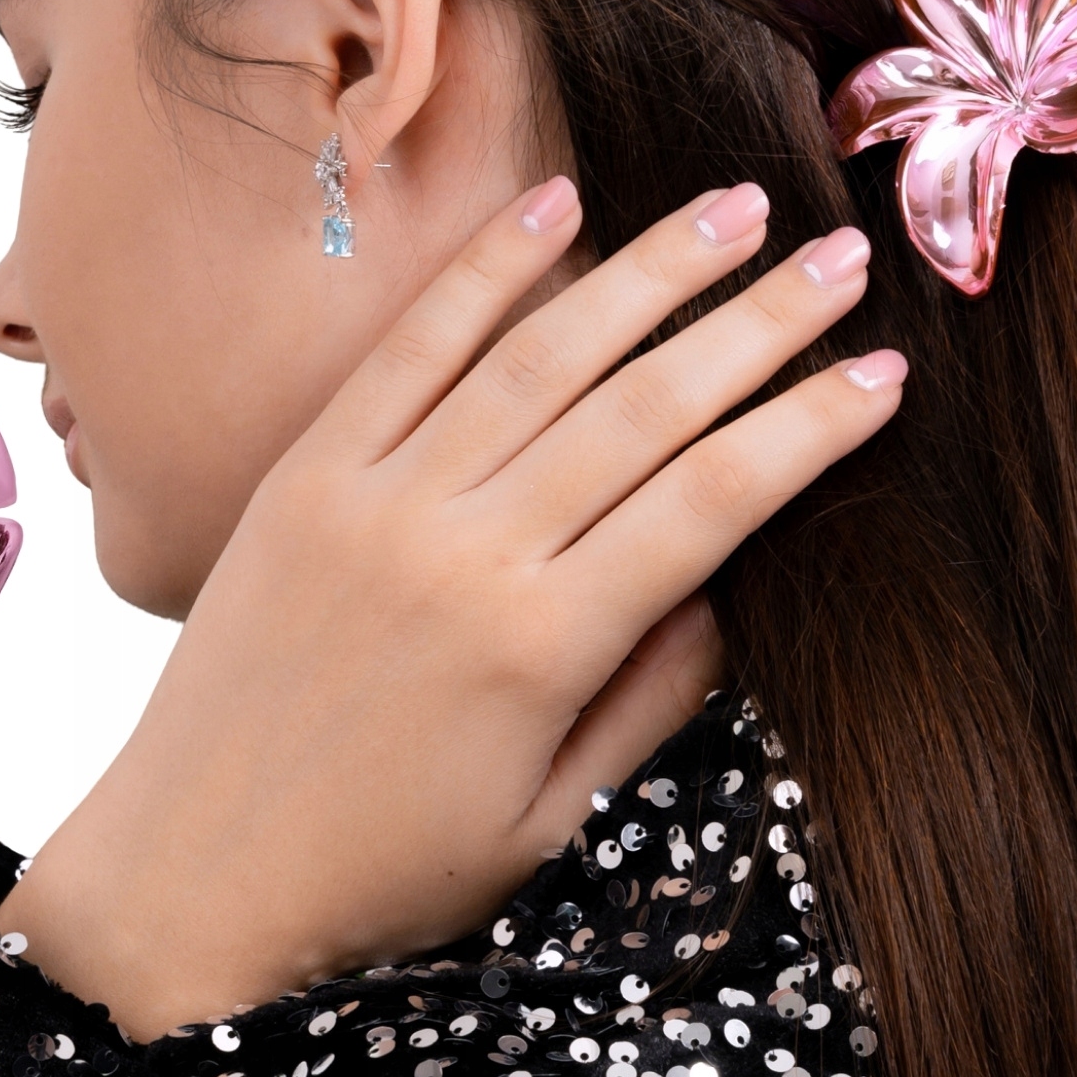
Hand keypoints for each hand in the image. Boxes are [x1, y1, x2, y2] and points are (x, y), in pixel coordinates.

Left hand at [0, 181, 903, 1039]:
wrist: (190, 870)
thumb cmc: (378, 868)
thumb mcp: (544, 820)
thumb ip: (646, 698)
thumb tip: (725, 590)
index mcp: (539, 644)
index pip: (710, 501)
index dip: (808, 429)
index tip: (887, 371)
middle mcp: (464, 548)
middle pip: (643, 405)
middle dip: (758, 322)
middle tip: (844, 254)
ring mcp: (378, 497)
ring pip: (537, 355)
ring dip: (645, 271)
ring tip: (732, 208)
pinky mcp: (306, 472)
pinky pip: (405, 350)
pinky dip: (482, 273)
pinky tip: (553, 205)